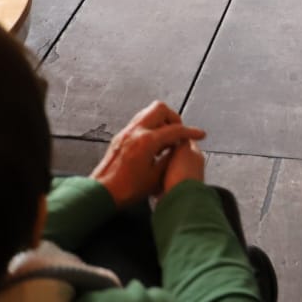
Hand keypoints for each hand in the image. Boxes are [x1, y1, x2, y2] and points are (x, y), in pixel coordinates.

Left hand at [91, 101, 206, 207]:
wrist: (101, 193)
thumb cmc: (126, 190)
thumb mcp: (155, 178)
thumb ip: (169, 159)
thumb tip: (177, 150)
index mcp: (146, 142)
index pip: (175, 130)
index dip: (190, 132)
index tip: (200, 134)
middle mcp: (136, 132)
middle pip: (160, 109)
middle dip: (174, 118)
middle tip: (179, 132)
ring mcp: (126, 132)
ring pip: (148, 112)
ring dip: (161, 121)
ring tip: (167, 138)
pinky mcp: (120, 137)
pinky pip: (140, 122)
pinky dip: (151, 126)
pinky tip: (154, 144)